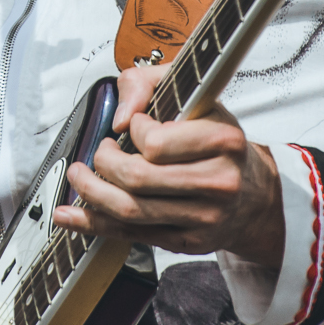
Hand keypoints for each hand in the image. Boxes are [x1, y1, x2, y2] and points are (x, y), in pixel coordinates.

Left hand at [54, 62, 284, 264]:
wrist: (253, 193)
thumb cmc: (216, 138)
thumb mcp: (193, 95)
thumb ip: (148, 82)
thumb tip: (120, 116)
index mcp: (223, 141)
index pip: (157, 142)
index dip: (134, 130)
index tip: (134, 124)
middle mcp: (218, 182)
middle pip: (138, 179)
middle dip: (104, 162)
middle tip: (101, 151)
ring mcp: (205, 218)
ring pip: (131, 211)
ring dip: (91, 193)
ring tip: (79, 176)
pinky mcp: (188, 242)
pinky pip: (132, 235)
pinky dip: (93, 224)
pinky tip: (70, 215)